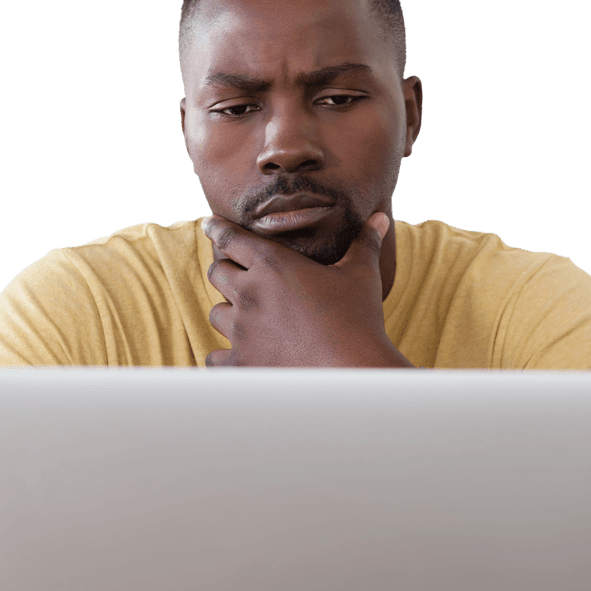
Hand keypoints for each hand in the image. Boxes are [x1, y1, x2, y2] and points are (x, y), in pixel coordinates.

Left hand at [203, 212, 410, 367]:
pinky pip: (214, 357)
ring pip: (216, 314)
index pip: (230, 237)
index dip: (218, 228)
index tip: (211, 224)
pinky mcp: (241, 363)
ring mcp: (242, 331)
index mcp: (273, 264)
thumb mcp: (362, 276)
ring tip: (245, 320)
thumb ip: (364, 243)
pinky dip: (224, 356)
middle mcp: (250, 293)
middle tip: (237, 278)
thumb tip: (379, 218)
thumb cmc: (359, 321)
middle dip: (226, 273)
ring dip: (228, 314)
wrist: (353, 372)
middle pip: (217, 274)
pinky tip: (238, 356)